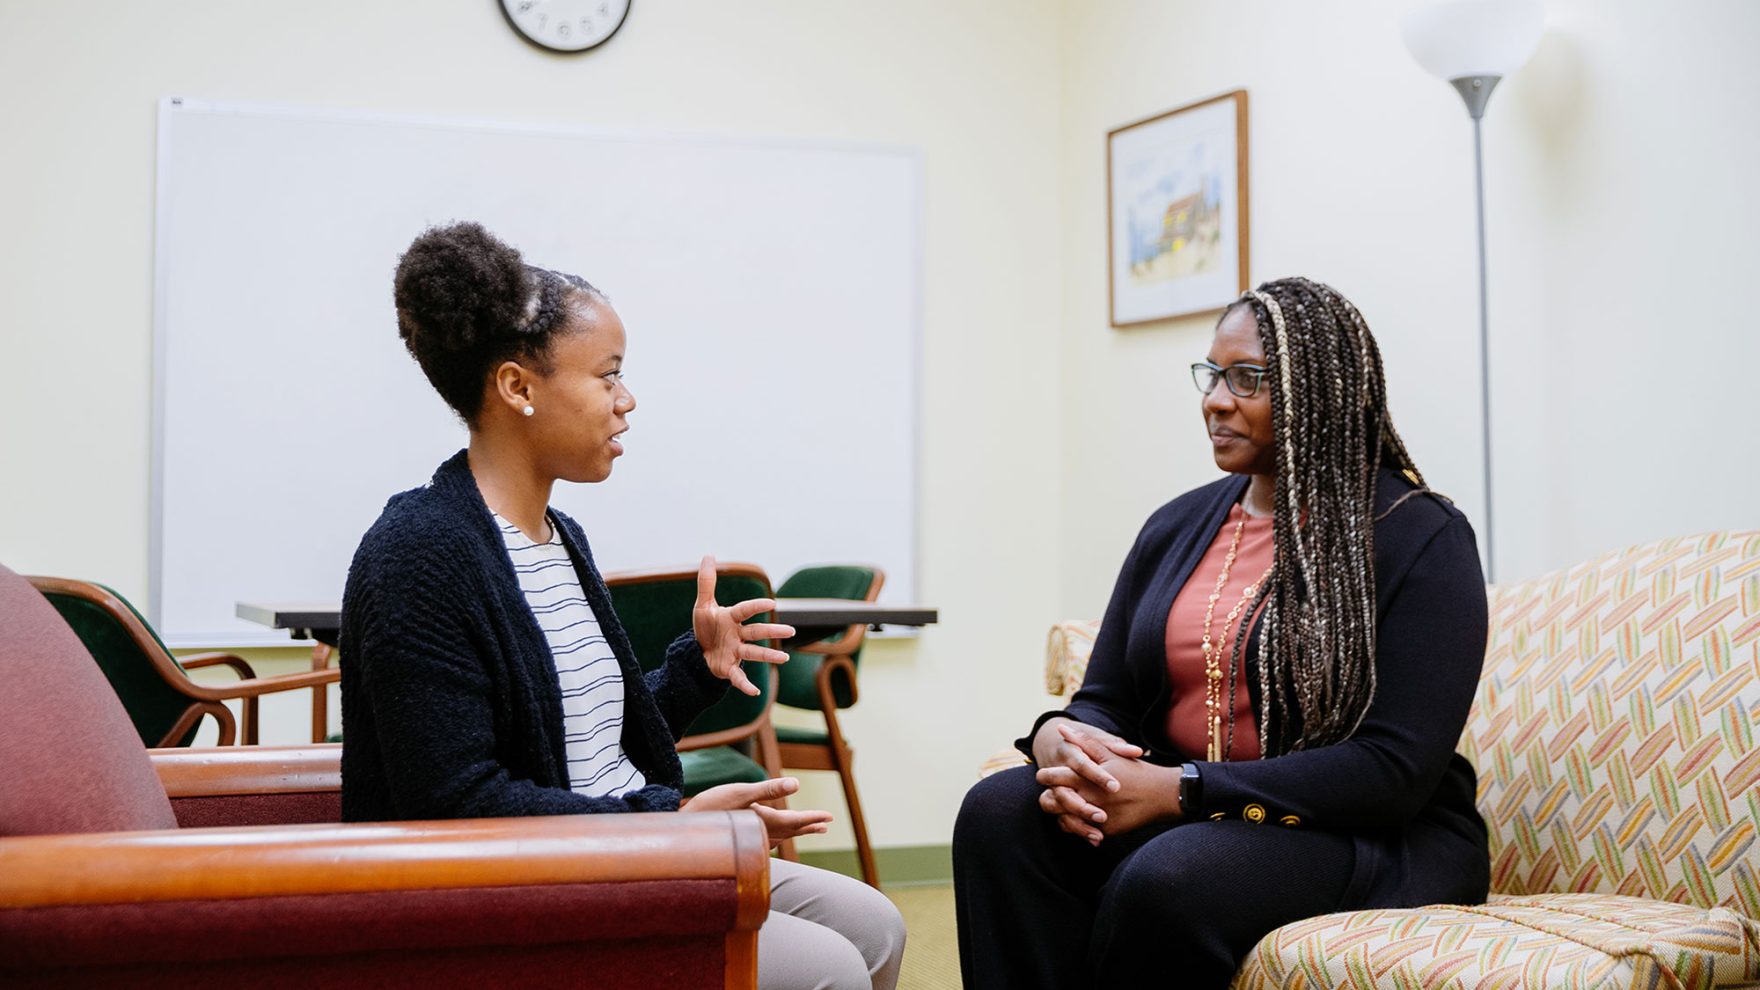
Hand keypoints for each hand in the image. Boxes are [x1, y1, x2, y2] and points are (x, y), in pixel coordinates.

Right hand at [681, 777, 832, 847]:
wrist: (682, 831)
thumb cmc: (711, 808)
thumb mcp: (741, 792)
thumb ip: (769, 789)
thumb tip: (796, 784)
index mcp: (764, 822)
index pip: (795, 823)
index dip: (812, 819)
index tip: (829, 818)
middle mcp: (760, 834)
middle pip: (790, 831)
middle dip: (808, 826)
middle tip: (825, 825)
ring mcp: (749, 840)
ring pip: (780, 837)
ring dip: (795, 832)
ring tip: (808, 829)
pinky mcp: (739, 839)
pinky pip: (766, 841)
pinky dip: (776, 837)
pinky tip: (774, 838)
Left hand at [692, 555, 794, 695]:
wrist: (697, 652)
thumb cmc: (705, 627)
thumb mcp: (703, 605)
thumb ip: (707, 581)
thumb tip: (708, 555)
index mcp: (732, 618)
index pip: (745, 611)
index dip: (756, 607)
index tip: (772, 604)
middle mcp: (737, 635)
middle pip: (756, 633)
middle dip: (772, 632)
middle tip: (791, 631)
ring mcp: (734, 653)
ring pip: (753, 654)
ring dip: (768, 656)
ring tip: (784, 659)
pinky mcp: (728, 669)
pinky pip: (738, 677)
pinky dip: (746, 685)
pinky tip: (755, 692)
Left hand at [1036, 724, 1177, 844]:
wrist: (1162, 795)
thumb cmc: (1134, 771)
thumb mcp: (1109, 753)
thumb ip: (1082, 742)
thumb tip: (1061, 729)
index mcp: (1085, 779)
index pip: (1051, 778)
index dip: (1045, 776)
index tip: (1044, 775)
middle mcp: (1087, 800)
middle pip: (1051, 803)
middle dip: (1049, 798)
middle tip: (1053, 792)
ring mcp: (1095, 818)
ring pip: (1063, 820)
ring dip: (1062, 813)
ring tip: (1065, 804)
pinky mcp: (1105, 831)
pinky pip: (1082, 831)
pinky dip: (1079, 825)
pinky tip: (1081, 815)